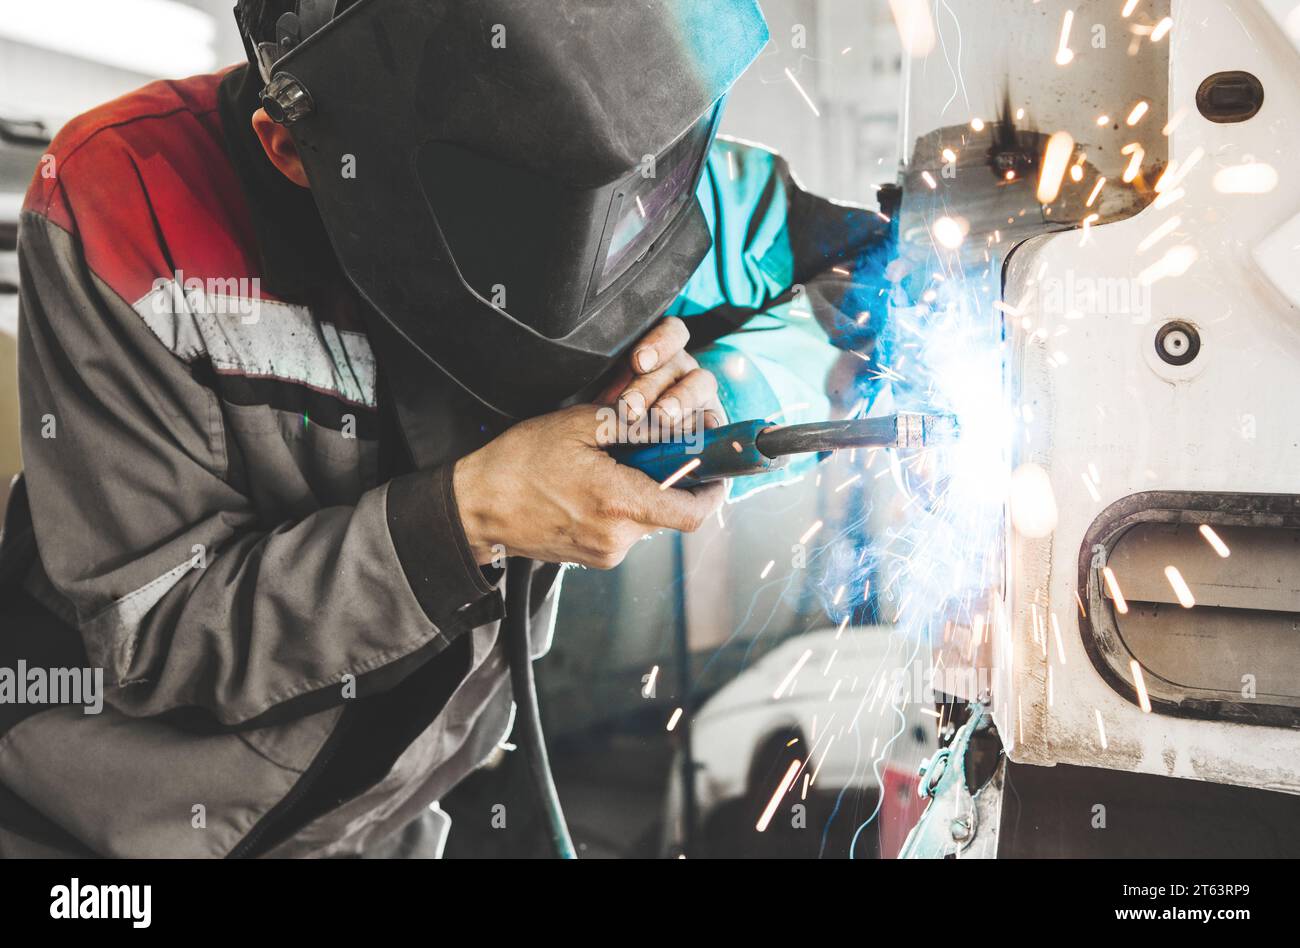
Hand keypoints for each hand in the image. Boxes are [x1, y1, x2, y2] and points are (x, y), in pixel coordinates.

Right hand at [453, 404, 725, 567]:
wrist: (475, 509)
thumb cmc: (519, 463)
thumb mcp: (577, 425)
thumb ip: (633, 425)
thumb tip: (674, 425)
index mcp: (619, 504)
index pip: (692, 512)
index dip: (713, 492)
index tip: (716, 471)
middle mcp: (618, 538)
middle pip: (669, 511)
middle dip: (667, 480)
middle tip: (645, 450)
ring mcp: (605, 554)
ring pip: (646, 519)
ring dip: (640, 492)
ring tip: (607, 466)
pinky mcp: (592, 559)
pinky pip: (624, 529)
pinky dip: (620, 506)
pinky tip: (591, 487)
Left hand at [595, 317, 725, 432]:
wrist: (604, 445)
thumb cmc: (597, 409)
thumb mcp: (593, 387)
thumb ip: (596, 374)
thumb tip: (587, 367)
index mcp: (657, 351)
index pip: (671, 332)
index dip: (659, 343)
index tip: (638, 362)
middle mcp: (680, 369)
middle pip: (679, 364)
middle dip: (653, 386)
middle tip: (631, 408)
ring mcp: (696, 395)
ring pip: (700, 385)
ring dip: (680, 402)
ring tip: (662, 419)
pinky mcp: (707, 423)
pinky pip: (714, 420)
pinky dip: (708, 425)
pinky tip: (701, 432)